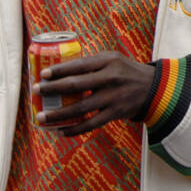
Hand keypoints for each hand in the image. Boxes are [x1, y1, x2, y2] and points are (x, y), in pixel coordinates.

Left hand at [34, 51, 155, 136]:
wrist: (155, 88)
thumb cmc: (127, 72)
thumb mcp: (114, 60)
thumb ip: (92, 64)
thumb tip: (60, 70)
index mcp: (109, 61)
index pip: (79, 65)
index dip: (59, 70)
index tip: (43, 74)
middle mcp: (111, 78)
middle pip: (76, 85)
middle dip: (52, 89)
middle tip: (36, 91)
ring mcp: (113, 97)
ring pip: (80, 108)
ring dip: (58, 114)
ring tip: (41, 117)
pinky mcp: (116, 113)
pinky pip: (91, 124)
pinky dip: (75, 129)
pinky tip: (62, 131)